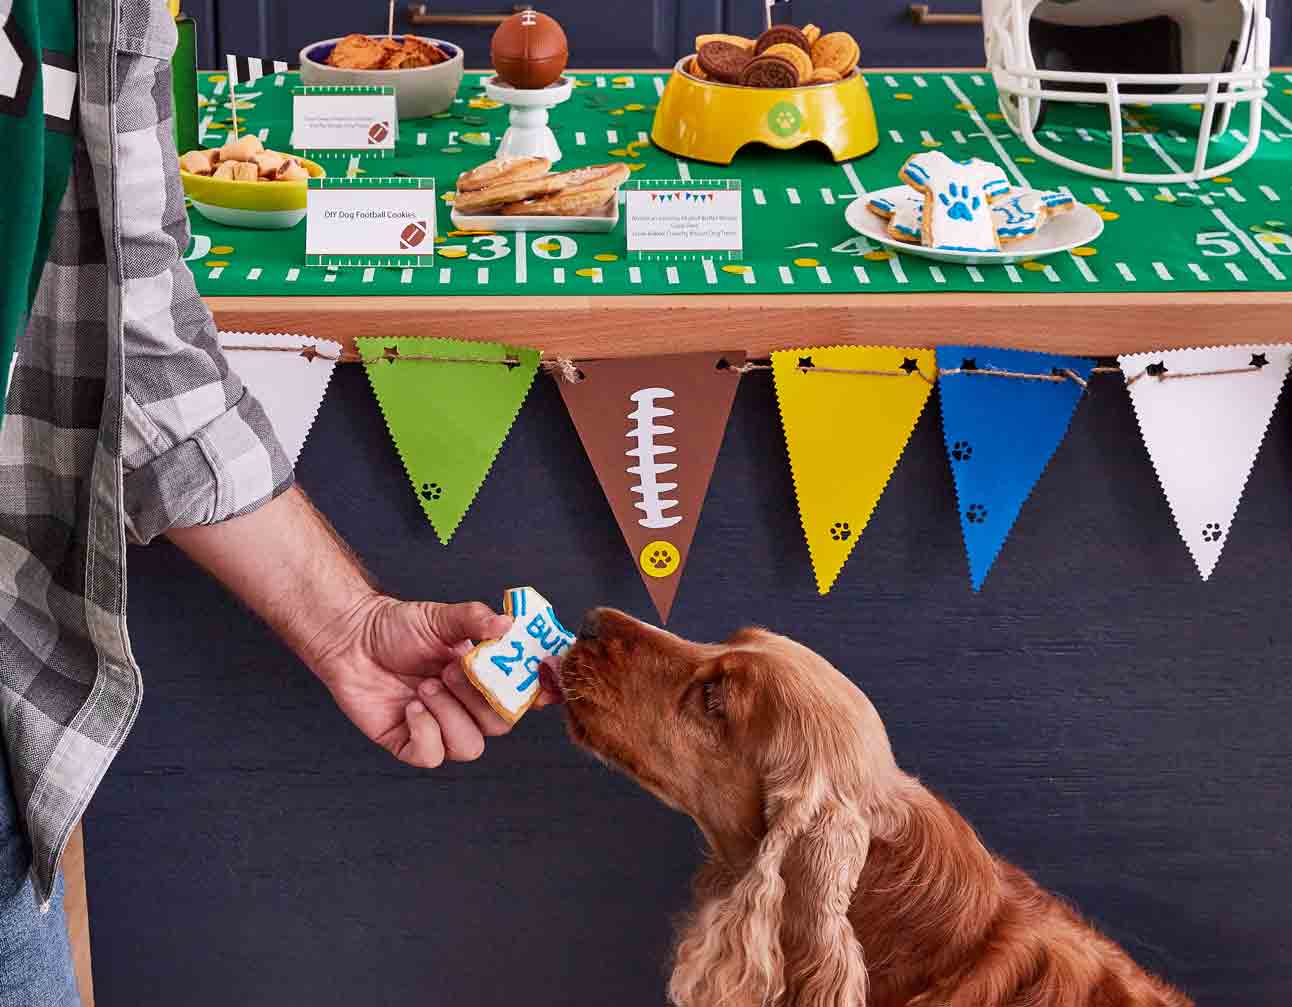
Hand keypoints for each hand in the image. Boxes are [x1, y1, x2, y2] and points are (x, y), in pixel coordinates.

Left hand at [305, 595, 554, 767]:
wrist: (351, 638)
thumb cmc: (397, 627)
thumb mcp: (440, 617)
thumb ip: (474, 619)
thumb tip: (507, 623)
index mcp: (484, 677)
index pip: (523, 695)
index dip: (539, 695)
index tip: (543, 687)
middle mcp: (467, 707)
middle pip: (500, 725)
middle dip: (477, 700)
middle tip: (448, 672)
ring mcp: (440, 728)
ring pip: (469, 747)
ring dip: (448, 715)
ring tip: (424, 687)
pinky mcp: (410, 744)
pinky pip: (432, 756)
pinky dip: (424, 731)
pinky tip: (409, 707)